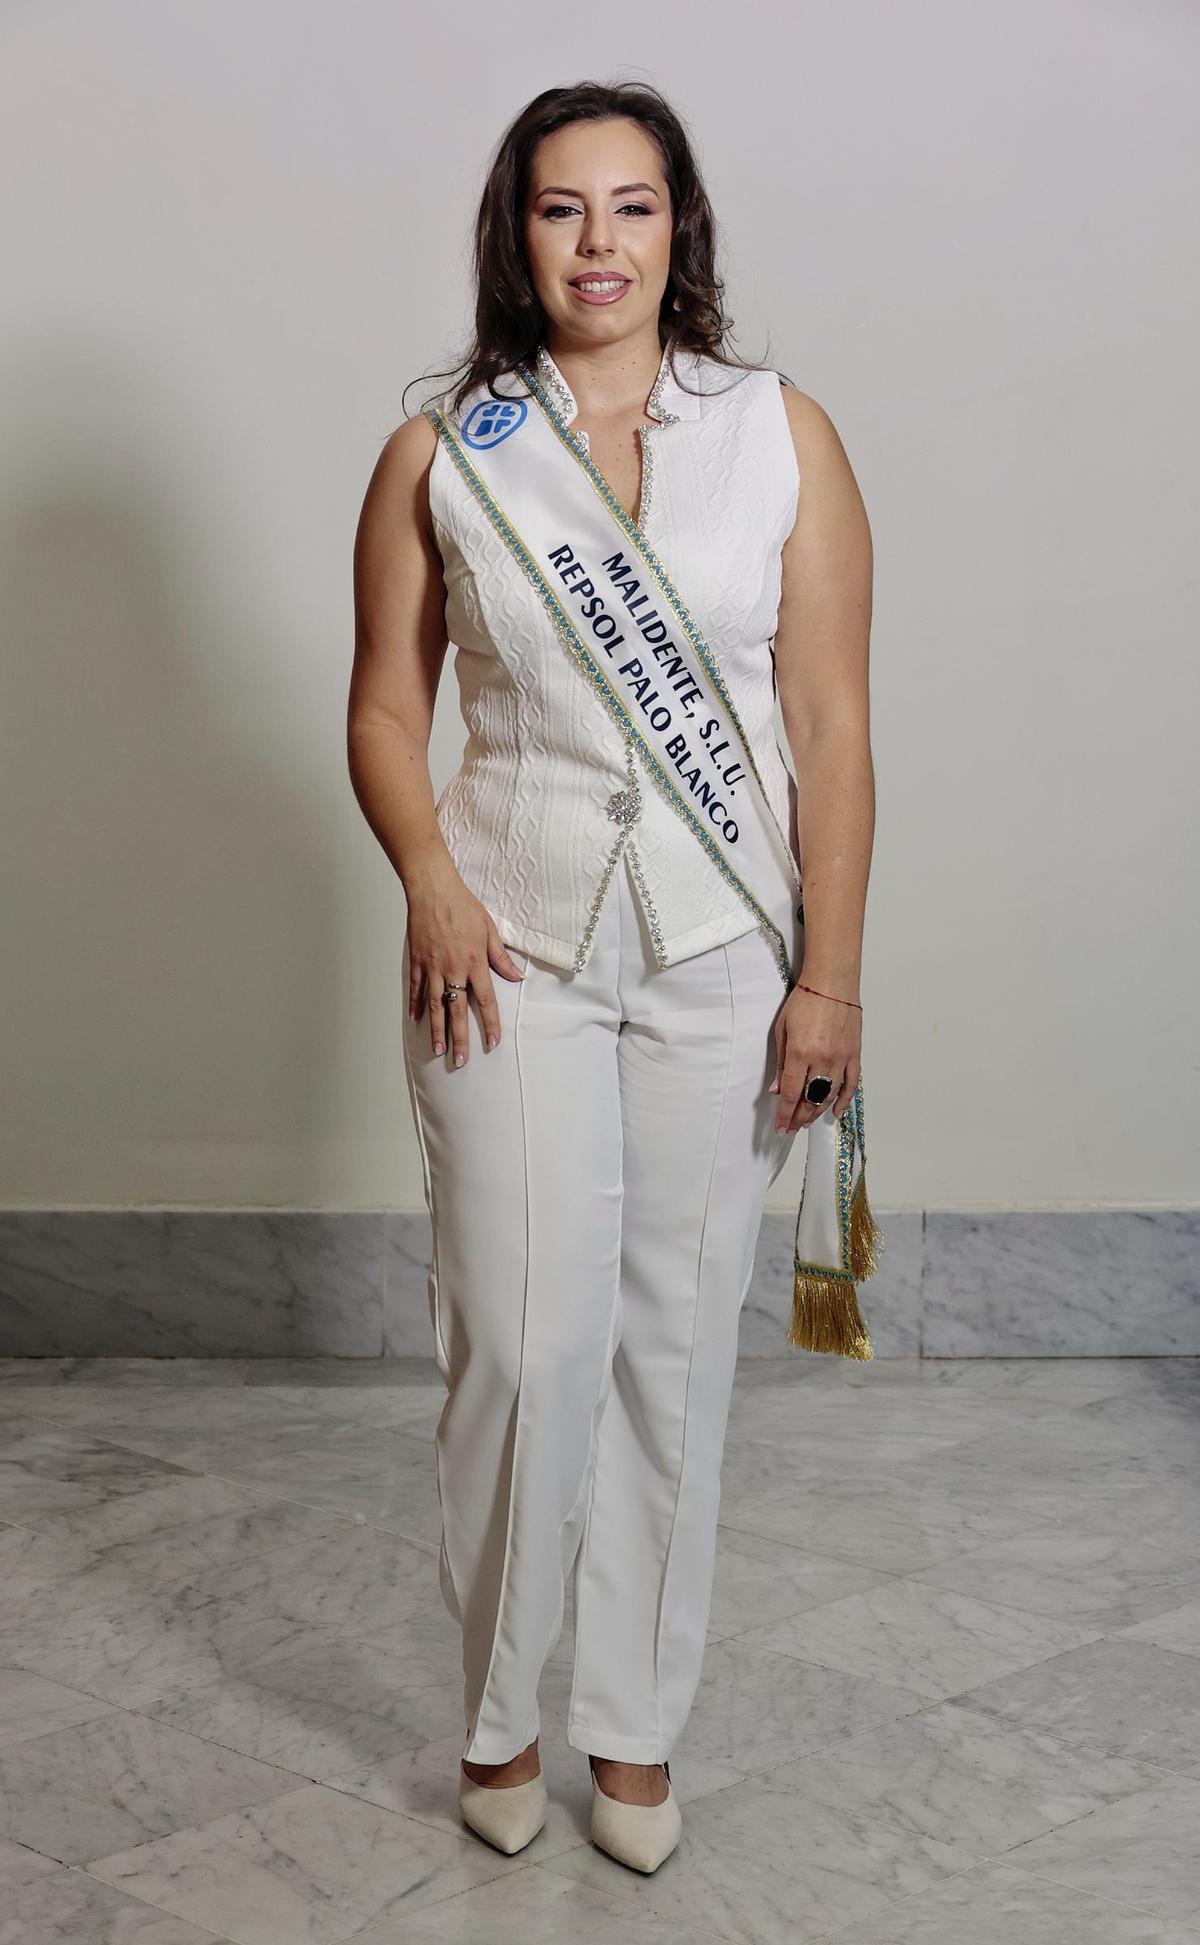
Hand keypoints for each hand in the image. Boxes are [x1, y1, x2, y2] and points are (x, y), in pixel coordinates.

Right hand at [405, 877, 524, 1066]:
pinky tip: (416, 1021)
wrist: (433, 889)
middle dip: (460, 1038)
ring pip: (435, 1005)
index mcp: (475, 962)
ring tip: (438, 1050)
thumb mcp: (490, 930)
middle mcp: (453, 969)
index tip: (492, 1042)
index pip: (485, 1001)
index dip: (490, 1024)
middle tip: (460, 1060)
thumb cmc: (463, 906)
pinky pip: (415, 988)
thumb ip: (501, 957)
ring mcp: (432, 967)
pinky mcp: (417, 961)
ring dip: (437, 1030)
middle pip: (457, 1011)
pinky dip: (415, 1005)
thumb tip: (516, 976)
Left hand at [769, 982, 860, 1133]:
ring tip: (807, 1122)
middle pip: (811, 1099)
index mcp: (800, 1053)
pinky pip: (851, 1083)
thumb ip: (781, 1063)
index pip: (791, 1093)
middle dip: (799, 1118)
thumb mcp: (783, 1029)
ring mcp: (841, 1058)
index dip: (785, 1114)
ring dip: (817, 1112)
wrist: (832, 982)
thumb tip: (778, 1089)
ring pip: (830, 1095)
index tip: (781, 1127)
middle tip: (792, 1128)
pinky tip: (836, 1112)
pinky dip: (844, 1100)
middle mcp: (822, 1059)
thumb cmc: (805, 1000)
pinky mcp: (854, 1054)